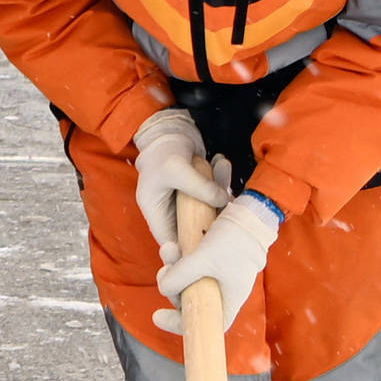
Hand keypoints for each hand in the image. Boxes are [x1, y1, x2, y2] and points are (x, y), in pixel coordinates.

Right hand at [132, 107, 231, 252]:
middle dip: (210, 227)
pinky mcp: (199, 193)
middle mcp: (170, 211)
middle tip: (225, 219)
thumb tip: (223, 200)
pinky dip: (221, 185)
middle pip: (191, 232)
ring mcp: (186, 203)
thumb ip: (199, 187)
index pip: (168, 241)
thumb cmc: (163, 150)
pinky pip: (214, 198)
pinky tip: (221, 165)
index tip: (204, 250)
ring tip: (225, 182)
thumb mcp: (177, 168)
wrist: (169, 129)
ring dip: (220, 202)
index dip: (184, 252)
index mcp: (155, 211)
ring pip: (207, 215)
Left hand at [150, 193, 282, 326]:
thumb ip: (181, 275)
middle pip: (191, 300)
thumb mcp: (204, 258)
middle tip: (163, 270)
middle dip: (173, 286)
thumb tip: (162, 287)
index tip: (157, 316)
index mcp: (230, 299)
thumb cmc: (235, 239)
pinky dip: (181, 258)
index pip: (205, 324)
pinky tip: (173, 245)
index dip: (180, 324)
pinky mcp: (215, 258)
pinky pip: (192, 265)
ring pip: (189, 279)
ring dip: (173, 266)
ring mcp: (220, 273)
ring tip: (167, 248)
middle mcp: (224, 289)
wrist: (253, 211)